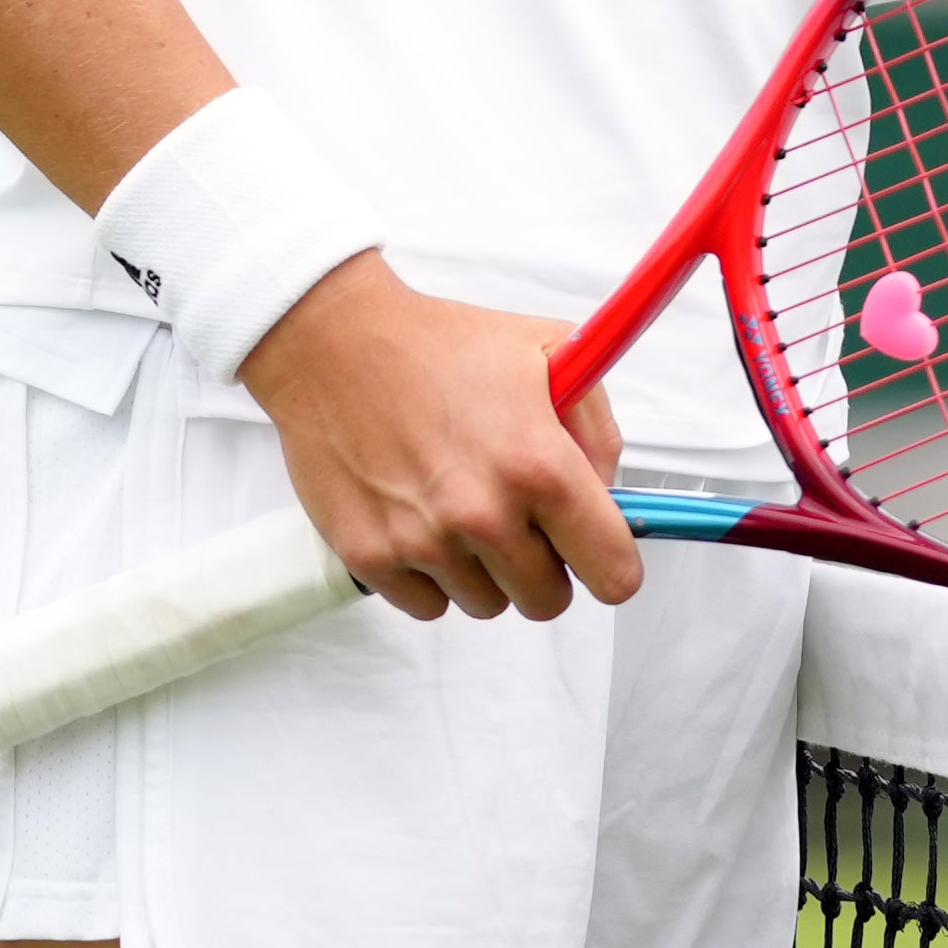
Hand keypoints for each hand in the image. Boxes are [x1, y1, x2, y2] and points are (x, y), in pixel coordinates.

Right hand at [235, 255, 640, 624]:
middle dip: (546, 564)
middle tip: (523, 517)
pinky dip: (432, 575)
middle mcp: (483, 513)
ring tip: (463, 505)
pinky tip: (423, 518)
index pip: (611, 572)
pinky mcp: (371, 557)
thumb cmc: (438, 344)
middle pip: (548, 600)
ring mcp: (424, 541)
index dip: (613, 564)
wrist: (334, 342)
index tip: (598, 551)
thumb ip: (598, 429)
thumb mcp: (549, 352)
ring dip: (486, 570)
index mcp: (538, 464)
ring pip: (488, 605)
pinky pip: (428, 605)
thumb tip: (609, 494)